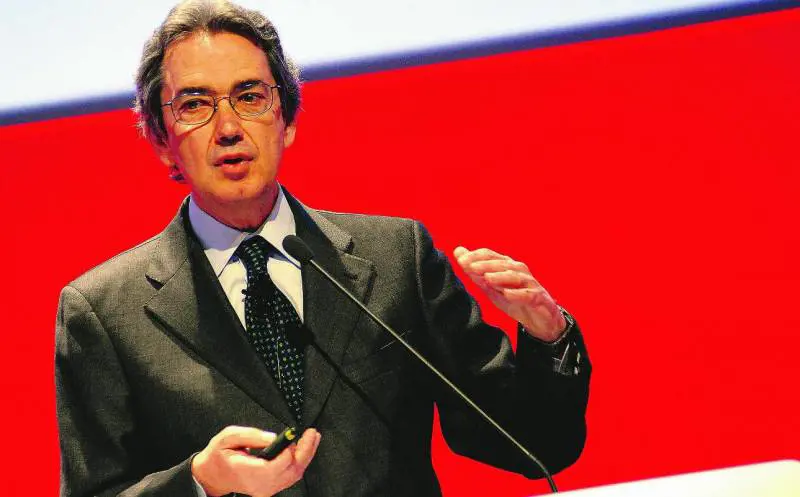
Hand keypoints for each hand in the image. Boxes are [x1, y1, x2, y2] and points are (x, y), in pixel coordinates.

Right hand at [191, 425, 320, 496]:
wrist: (212, 475)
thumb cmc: (219, 455)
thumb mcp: (228, 437)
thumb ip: (252, 435)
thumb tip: (274, 437)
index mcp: (247, 472)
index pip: (276, 466)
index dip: (288, 451)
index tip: (292, 436)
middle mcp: (259, 484)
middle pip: (291, 471)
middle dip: (305, 450)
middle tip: (312, 433)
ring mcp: (266, 489)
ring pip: (294, 475)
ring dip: (306, 456)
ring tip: (312, 438)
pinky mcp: (270, 488)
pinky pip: (290, 477)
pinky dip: (300, 463)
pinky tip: (304, 449)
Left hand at [454, 247, 565, 341]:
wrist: (539, 318)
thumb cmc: (514, 298)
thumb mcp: (491, 286)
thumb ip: (475, 271)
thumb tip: (458, 252)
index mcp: (507, 265)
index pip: (490, 255)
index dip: (476, 256)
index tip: (460, 260)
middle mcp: (519, 271)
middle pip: (502, 264)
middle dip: (485, 264)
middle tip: (470, 266)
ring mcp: (530, 284)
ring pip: (516, 276)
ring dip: (501, 276)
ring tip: (487, 278)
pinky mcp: (538, 298)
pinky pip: (529, 295)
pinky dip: (518, 294)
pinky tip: (507, 294)